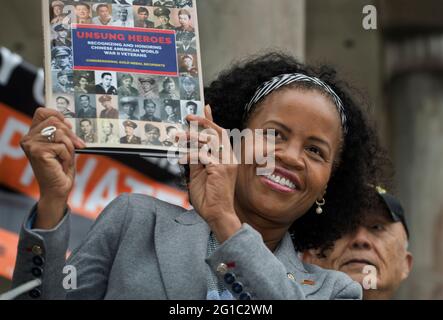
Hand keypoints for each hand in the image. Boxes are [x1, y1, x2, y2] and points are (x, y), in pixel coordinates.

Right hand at [20, 108, 85, 227]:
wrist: (58, 190)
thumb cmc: (61, 169)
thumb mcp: (63, 146)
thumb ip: (62, 133)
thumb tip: (68, 122)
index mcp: (32, 135)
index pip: (42, 112)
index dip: (58, 115)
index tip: (69, 125)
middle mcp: (28, 138)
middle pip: (55, 121)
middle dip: (70, 134)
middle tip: (78, 145)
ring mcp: (31, 145)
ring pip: (60, 133)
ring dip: (69, 146)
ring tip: (66, 158)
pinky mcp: (38, 152)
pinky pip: (61, 146)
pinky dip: (67, 156)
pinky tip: (62, 164)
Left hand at [180, 105, 241, 241]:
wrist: (217, 214)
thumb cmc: (209, 198)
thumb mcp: (199, 174)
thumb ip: (197, 159)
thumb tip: (189, 146)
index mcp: (226, 158)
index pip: (220, 134)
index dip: (211, 120)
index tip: (204, 107)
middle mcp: (230, 158)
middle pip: (217, 132)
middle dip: (202, 122)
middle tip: (187, 118)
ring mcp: (227, 163)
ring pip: (209, 141)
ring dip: (191, 137)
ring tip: (177, 136)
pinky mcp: (220, 169)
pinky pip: (202, 155)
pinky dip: (190, 155)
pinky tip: (180, 158)